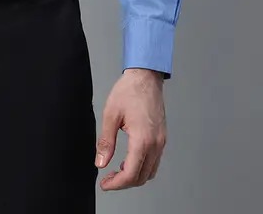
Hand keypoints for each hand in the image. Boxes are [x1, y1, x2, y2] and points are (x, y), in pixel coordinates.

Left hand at [95, 68, 166, 190]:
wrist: (145, 77)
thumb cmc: (129, 91)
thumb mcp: (111, 115)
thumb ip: (106, 142)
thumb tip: (100, 162)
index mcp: (142, 140)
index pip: (131, 173)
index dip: (116, 184)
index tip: (105, 184)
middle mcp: (155, 144)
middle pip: (142, 177)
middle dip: (124, 183)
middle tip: (108, 179)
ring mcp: (161, 141)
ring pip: (150, 172)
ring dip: (134, 176)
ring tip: (117, 171)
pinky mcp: (162, 138)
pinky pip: (155, 161)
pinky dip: (142, 167)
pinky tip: (129, 160)